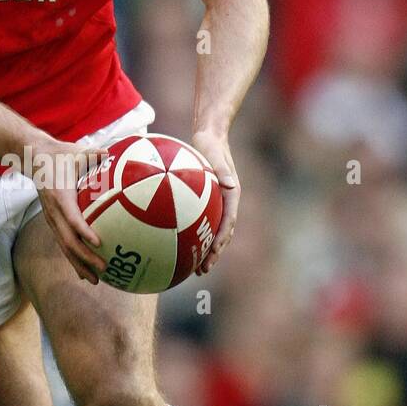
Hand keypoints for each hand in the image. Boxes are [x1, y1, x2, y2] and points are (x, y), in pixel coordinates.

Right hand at [27, 141, 110, 282]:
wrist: (34, 159)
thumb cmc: (60, 155)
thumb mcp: (77, 152)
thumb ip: (94, 155)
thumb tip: (112, 154)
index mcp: (60, 196)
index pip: (72, 218)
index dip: (84, 231)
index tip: (99, 243)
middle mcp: (54, 212)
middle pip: (68, 241)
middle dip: (85, 257)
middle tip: (103, 268)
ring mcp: (52, 219)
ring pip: (64, 247)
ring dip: (79, 264)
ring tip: (96, 280)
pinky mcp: (53, 222)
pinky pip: (63, 244)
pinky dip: (74, 259)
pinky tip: (85, 272)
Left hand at [191, 129, 239, 273]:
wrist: (209, 135)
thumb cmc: (212, 144)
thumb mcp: (217, 155)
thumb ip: (223, 170)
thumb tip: (230, 184)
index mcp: (231, 196)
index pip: (228, 223)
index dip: (221, 241)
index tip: (212, 254)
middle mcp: (225, 203)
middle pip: (221, 234)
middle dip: (213, 254)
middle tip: (202, 270)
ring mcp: (215, 204)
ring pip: (211, 231)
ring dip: (204, 250)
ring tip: (193, 267)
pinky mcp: (205, 202)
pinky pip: (199, 221)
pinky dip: (192, 234)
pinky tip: (175, 243)